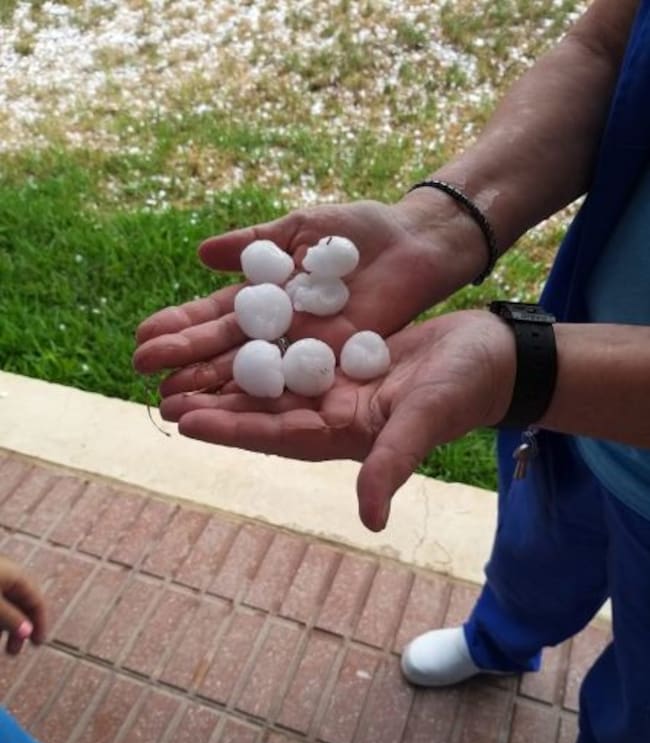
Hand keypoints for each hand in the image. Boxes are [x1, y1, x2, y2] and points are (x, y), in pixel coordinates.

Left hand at [0, 556, 45, 654]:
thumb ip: (11, 619)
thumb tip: (28, 632)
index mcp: (17, 575)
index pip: (37, 601)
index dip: (40, 623)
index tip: (38, 644)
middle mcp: (8, 574)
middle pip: (20, 604)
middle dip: (19, 629)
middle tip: (14, 652)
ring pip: (5, 605)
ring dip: (5, 626)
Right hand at [132, 195, 487, 395]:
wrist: (415, 244)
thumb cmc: (359, 231)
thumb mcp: (300, 230)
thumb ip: (255, 243)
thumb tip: (201, 254)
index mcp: (268, 297)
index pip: (215, 316)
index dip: (180, 326)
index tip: (142, 336)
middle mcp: (281, 331)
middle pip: (226, 351)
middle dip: (185, 361)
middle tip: (142, 373)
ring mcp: (305, 351)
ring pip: (252, 375)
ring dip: (212, 389)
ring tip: (172, 402)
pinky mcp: (334, 365)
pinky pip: (293, 386)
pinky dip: (262, 399)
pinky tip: (230, 411)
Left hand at [159, 310, 514, 530]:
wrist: (489, 356)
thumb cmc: (464, 388)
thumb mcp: (426, 419)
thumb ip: (393, 463)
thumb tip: (370, 520)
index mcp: (345, 434)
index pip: (277, 437)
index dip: (234, 430)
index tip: (188, 421)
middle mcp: (332, 414)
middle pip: (262, 412)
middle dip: (215, 405)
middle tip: (163, 393)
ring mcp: (335, 386)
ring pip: (270, 382)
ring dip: (228, 376)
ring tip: (182, 366)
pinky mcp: (342, 357)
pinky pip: (292, 350)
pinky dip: (260, 343)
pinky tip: (230, 330)